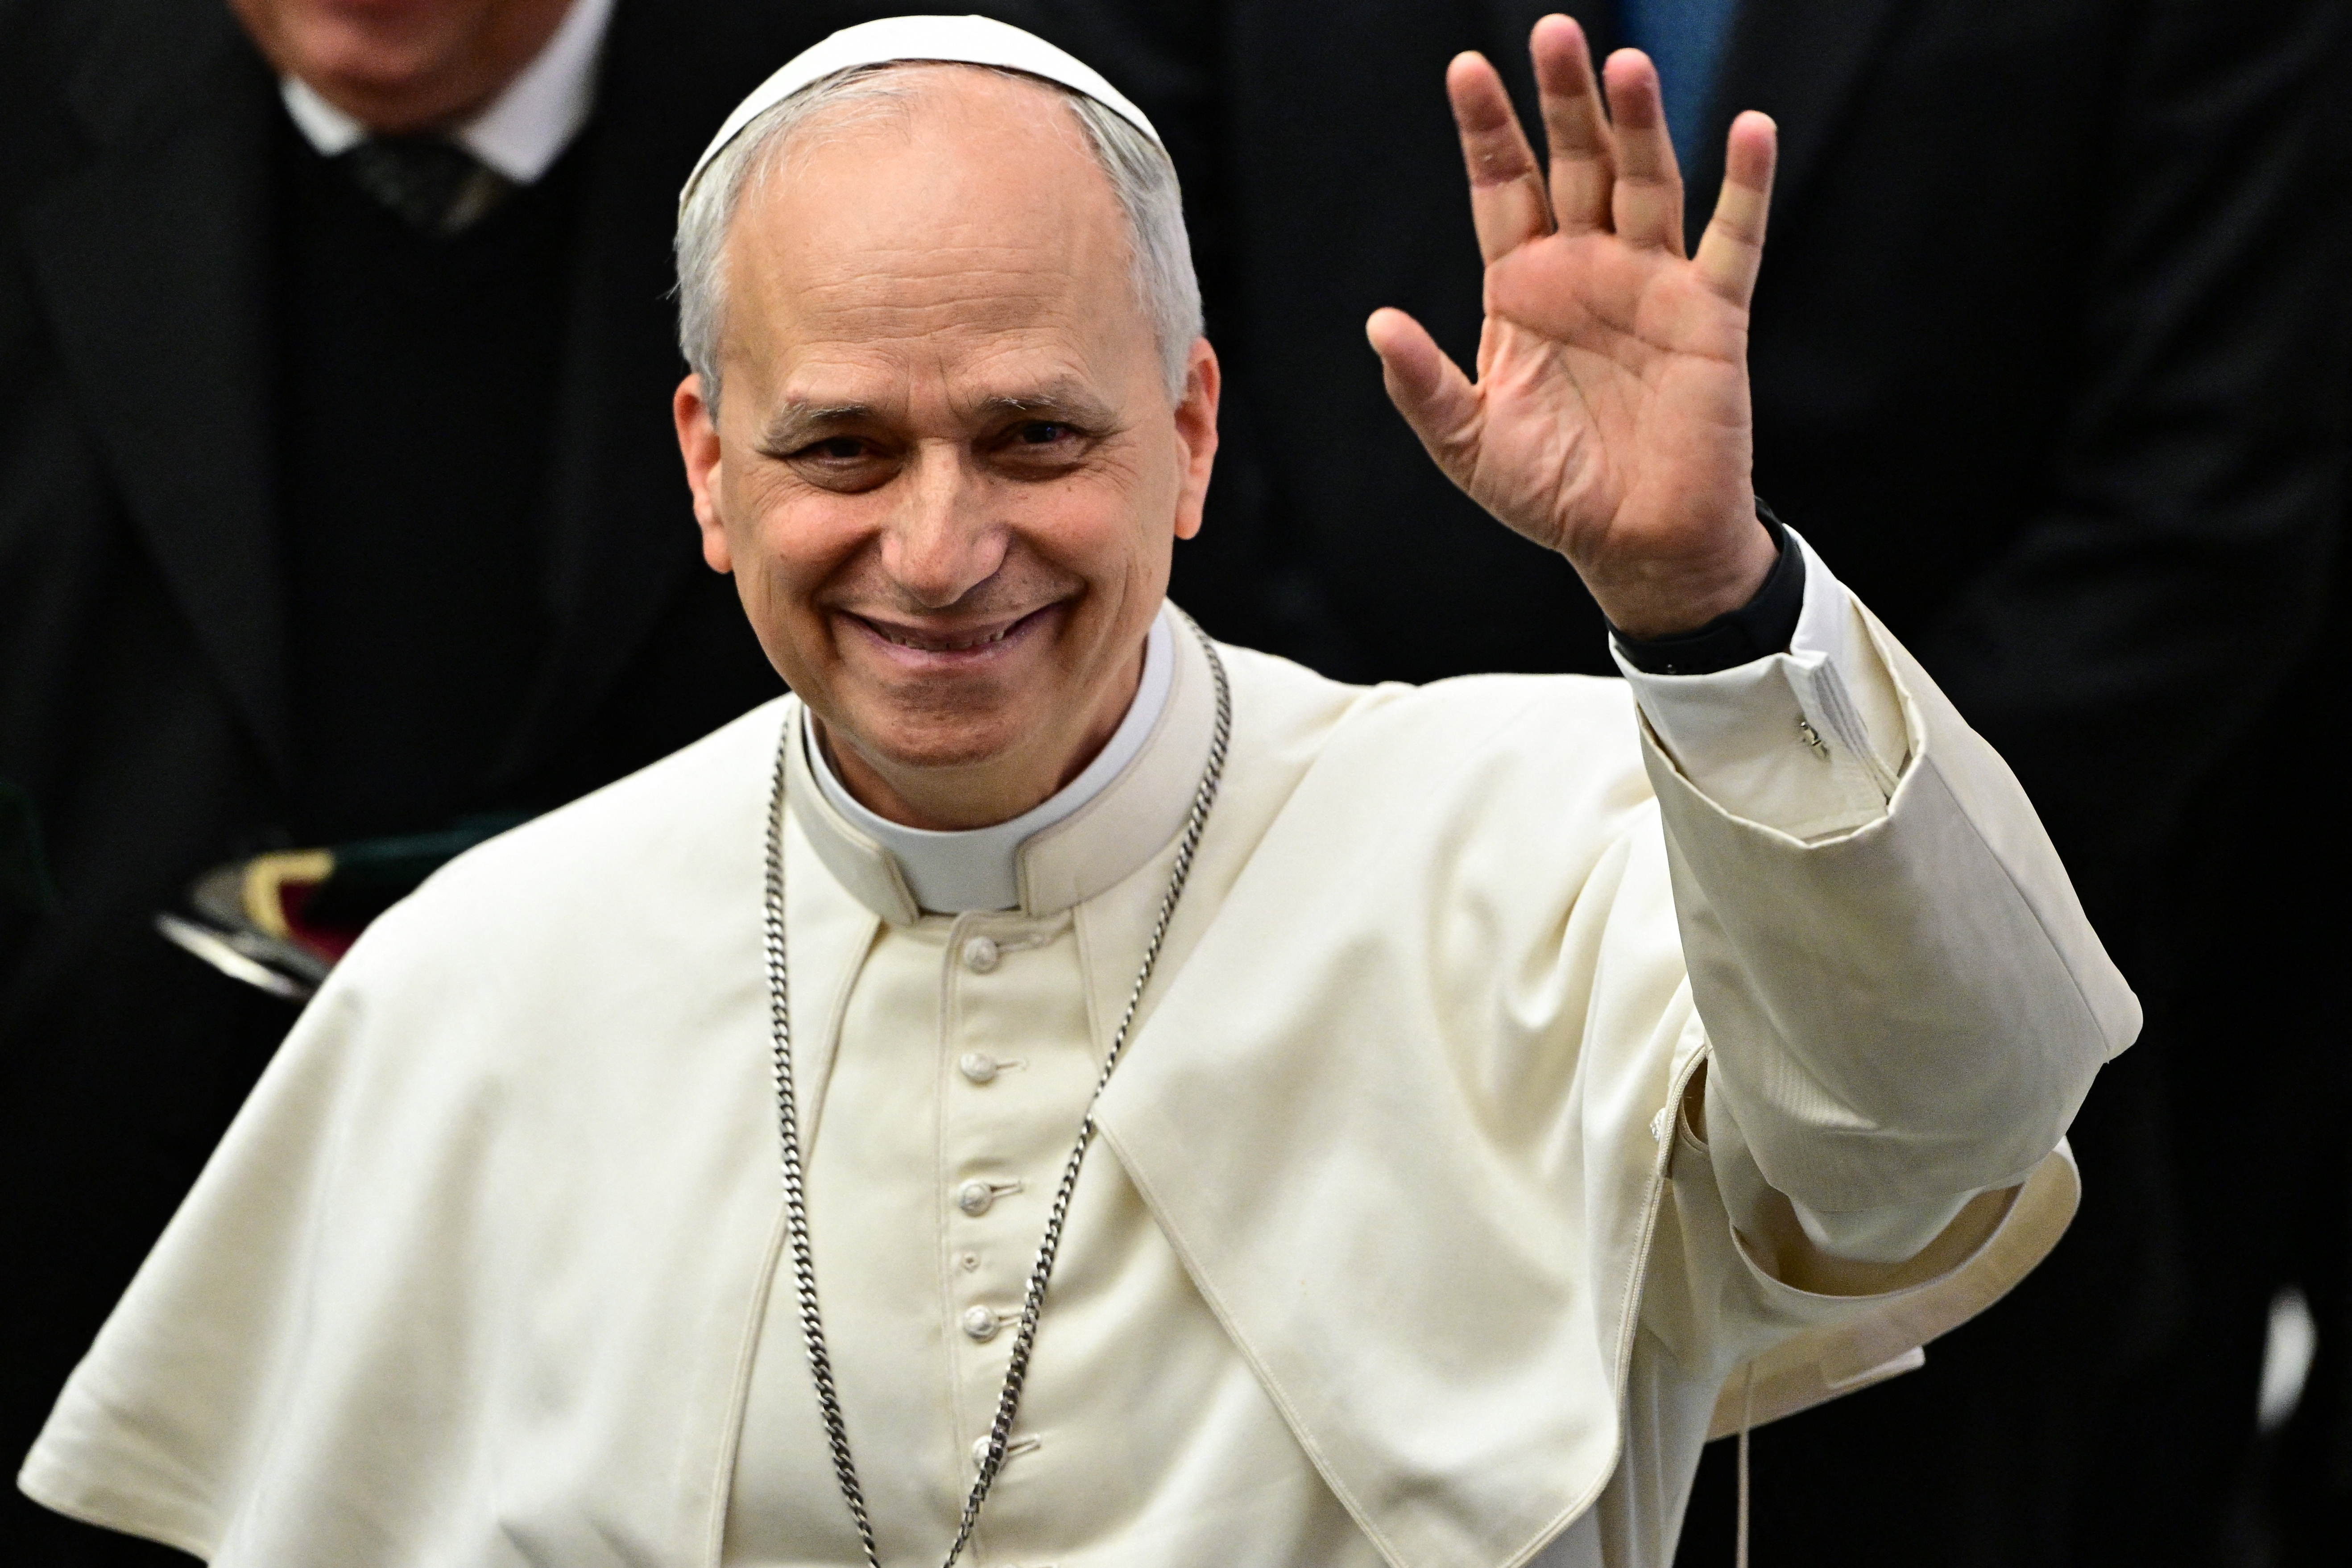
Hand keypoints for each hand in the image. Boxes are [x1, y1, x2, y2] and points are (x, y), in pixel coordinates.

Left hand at [1368, 15, 1780, 638]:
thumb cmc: (1553, 492)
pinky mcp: (1712, 314)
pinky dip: (1745, 186)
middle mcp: (1589, 269)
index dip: (1487, 131)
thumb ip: (1423, 385)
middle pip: (1575, 163)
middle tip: (1553, 31)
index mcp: (1523, 288)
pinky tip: (1749, 128)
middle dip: (1563, 101)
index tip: (1466, 70)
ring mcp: (1653, 284)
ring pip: (1646, 184)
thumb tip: (1378, 323)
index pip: (1503, 187)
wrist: (1634, 544)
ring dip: (1639, 125)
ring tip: (1625, 65)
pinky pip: (1734, 240)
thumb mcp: (1468, 443)